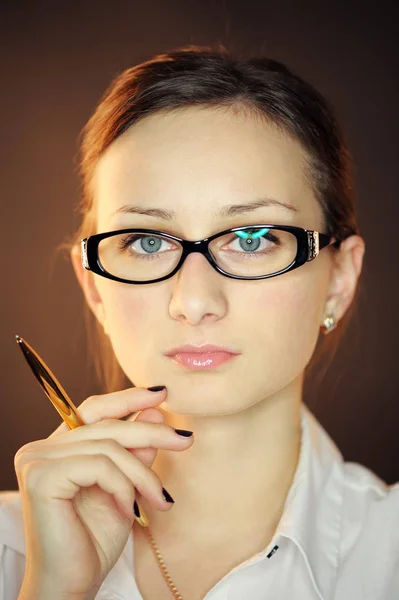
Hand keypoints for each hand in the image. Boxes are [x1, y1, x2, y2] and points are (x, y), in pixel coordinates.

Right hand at [14, 386, 193, 598]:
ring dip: (142, 473)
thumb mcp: (125, 487)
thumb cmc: (94, 541)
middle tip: (185, 442)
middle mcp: (41, 449)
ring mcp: (37, 461)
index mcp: (57, 448)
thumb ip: (134, 451)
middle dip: (151, 433)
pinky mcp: (42, 477)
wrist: (73, 586)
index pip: (93, 409)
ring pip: (108, 446)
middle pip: (106, 425)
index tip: (163, 394)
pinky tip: (129, 509)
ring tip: (159, 500)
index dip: (128, 398)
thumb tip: (153, 411)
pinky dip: (123, 486)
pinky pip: (100, 465)